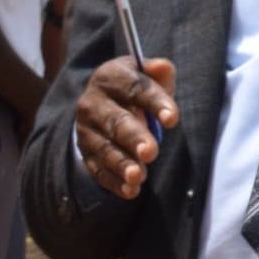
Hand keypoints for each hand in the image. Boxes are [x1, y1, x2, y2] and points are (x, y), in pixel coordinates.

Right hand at [74, 55, 178, 198]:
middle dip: (134, 138)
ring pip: (104, 148)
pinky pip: (97, 169)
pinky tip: (130, 191)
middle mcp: (92, 103)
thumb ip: (159, 72)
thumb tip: (163, 68)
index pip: (135, 89)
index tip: (173, 119)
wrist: (102, 100)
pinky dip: (113, 182)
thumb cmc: (134, 87)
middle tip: (151, 152)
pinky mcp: (85, 152)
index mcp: (110, 77)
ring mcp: (86, 129)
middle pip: (116, 121)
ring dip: (122, 164)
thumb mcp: (146, 73)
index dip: (155, 102)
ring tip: (139, 177)